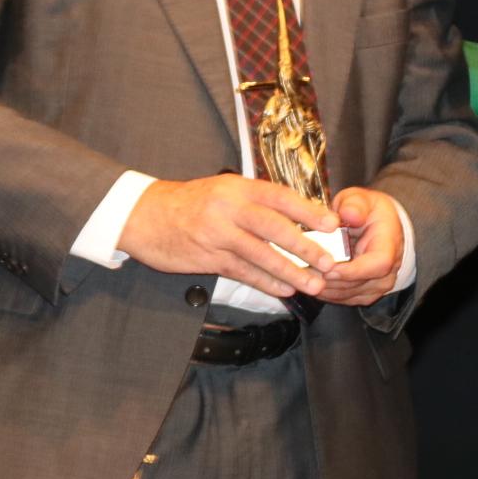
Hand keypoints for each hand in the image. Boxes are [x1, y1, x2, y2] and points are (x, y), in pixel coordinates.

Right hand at [117, 174, 337, 299]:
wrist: (144, 216)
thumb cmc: (190, 203)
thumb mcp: (223, 191)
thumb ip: (255, 201)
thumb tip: (298, 217)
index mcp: (237, 187)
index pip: (280, 197)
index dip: (308, 211)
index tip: (333, 224)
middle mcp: (228, 208)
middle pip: (274, 227)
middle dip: (305, 247)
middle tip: (329, 262)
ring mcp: (217, 234)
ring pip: (260, 255)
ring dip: (289, 272)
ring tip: (312, 284)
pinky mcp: (207, 257)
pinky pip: (243, 272)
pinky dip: (265, 282)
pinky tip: (284, 291)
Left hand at [313, 186, 404, 305]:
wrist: (378, 227)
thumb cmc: (367, 211)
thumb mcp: (360, 199)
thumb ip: (354, 204)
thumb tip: (348, 213)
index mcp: (389, 244)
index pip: (378, 264)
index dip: (352, 270)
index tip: (328, 268)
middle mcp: (388, 269)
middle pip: (358, 283)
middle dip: (329, 280)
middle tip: (302, 271)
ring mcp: (377, 285)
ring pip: (348, 294)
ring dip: (323, 287)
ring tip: (300, 275)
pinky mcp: (365, 294)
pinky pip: (343, 298)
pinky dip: (324, 292)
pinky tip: (308, 282)